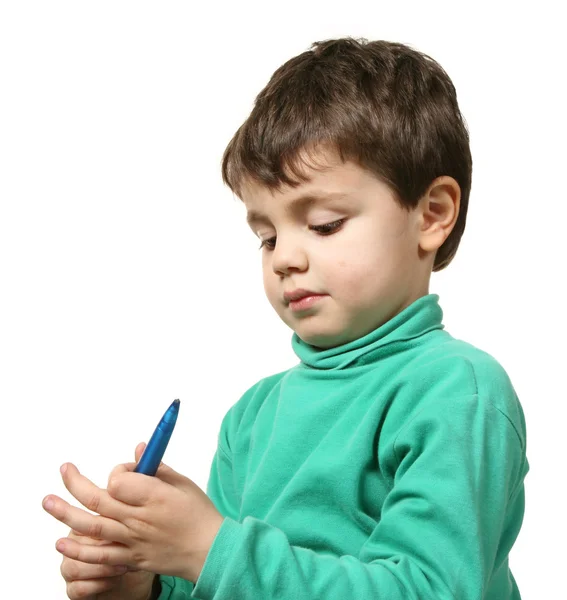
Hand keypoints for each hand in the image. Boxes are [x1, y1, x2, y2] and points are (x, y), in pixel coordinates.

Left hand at [43, 442, 223, 583]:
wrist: (209, 550)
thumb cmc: (199, 514)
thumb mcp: (183, 483)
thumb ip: (157, 468)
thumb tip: (140, 449)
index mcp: (155, 497)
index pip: (120, 479)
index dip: (119, 470)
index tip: (128, 469)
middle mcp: (139, 519)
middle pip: (98, 499)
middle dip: (75, 482)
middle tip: (64, 470)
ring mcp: (132, 540)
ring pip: (91, 526)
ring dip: (66, 513)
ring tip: (48, 502)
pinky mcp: (130, 557)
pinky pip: (99, 556)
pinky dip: (78, 550)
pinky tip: (62, 542)